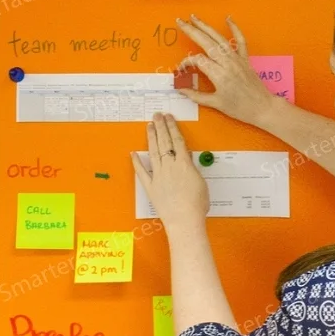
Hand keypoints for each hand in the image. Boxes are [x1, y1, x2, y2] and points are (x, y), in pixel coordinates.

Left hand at [131, 113, 209, 233]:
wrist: (185, 220)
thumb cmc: (197, 204)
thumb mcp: (201, 182)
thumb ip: (192, 168)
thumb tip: (187, 158)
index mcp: (184, 164)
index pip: (177, 140)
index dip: (172, 127)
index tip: (168, 118)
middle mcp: (169, 166)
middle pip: (164, 142)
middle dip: (160, 127)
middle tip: (156, 115)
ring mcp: (158, 176)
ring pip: (153, 152)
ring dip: (151, 138)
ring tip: (149, 126)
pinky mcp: (151, 187)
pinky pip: (142, 172)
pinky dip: (137, 162)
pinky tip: (133, 153)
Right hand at [174, 15, 278, 126]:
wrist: (263, 107)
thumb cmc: (239, 108)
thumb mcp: (216, 104)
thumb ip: (196, 95)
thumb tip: (179, 88)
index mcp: (218, 74)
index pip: (197, 60)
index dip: (186, 63)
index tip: (181, 70)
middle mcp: (227, 62)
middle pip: (206, 42)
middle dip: (192, 31)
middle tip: (180, 21)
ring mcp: (237, 59)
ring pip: (220, 38)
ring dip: (206, 26)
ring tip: (194, 17)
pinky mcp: (245, 58)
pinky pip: (241, 41)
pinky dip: (235, 29)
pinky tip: (228, 19)